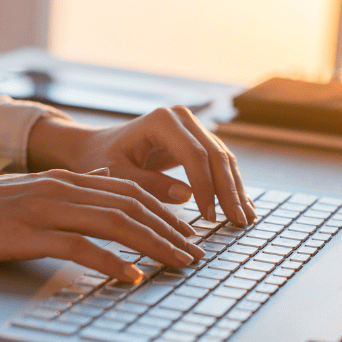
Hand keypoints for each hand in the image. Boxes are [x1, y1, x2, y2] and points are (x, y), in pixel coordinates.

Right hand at [0, 169, 204, 281]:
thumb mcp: (31, 190)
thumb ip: (69, 188)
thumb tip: (105, 184)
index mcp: (65, 178)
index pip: (128, 191)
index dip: (163, 211)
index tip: (188, 233)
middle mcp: (61, 187)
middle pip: (131, 205)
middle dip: (170, 229)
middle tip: (196, 253)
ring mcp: (45, 208)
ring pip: (115, 222)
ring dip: (153, 244)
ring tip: (178, 263)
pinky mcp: (28, 232)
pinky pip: (79, 246)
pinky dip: (110, 262)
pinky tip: (130, 277)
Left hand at [27, 106, 256, 225]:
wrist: (96, 147)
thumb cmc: (100, 160)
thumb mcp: (117, 175)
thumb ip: (148, 184)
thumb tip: (187, 196)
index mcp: (161, 121)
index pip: (194, 155)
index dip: (206, 187)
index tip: (209, 217)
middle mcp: (182, 118)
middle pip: (216, 155)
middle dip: (229, 191)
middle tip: (239, 222)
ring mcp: (192, 127)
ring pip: (223, 159)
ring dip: (236, 190)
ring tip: (245, 219)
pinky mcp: (196, 140)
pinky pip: (219, 163)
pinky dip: (230, 186)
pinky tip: (242, 206)